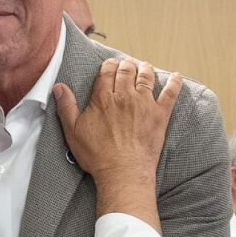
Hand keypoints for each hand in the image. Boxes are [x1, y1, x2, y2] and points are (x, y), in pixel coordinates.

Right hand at [54, 59, 181, 230]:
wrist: (123, 172)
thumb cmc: (98, 155)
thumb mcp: (73, 131)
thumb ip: (66, 107)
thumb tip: (59, 87)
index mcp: (103, 98)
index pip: (107, 71)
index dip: (108, 65)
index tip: (110, 65)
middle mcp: (125, 96)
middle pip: (127, 70)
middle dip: (126, 65)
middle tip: (127, 65)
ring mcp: (144, 104)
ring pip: (146, 76)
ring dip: (145, 68)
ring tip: (144, 67)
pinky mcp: (160, 115)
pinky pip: (170, 93)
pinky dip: (174, 82)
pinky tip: (176, 77)